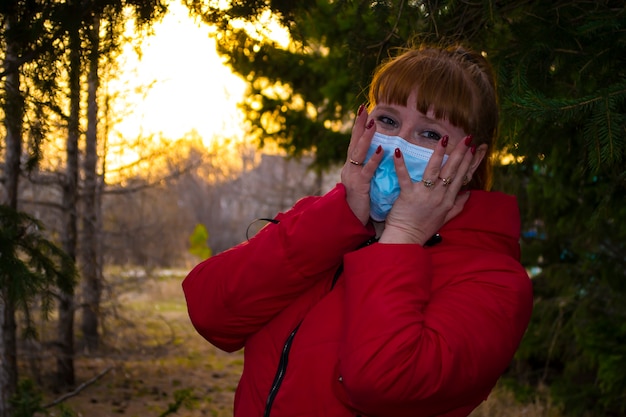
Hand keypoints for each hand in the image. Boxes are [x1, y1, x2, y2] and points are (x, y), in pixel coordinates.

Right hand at [340, 105, 383, 224]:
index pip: (355, 142)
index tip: (363, 110)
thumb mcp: (363, 183)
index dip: (358, 126)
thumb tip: (380, 156)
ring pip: (358, 153)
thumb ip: (369, 169)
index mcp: (351, 166)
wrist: (350, 221)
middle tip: (364, 109)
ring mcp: (352, 176)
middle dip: (359, 125)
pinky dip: (374, 159)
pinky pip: (367, 170)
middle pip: (353, 142)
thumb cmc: (360, 203)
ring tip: (373, 124)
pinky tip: (382, 149)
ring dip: (366, 137)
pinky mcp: (359, 186)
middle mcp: (349, 168)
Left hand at [379, 135, 475, 244]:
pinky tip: (399, 151)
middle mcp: (439, 196)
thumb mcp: (445, 218)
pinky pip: (404, 177)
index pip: (460, 177)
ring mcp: (424, 195)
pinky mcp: (408, 195)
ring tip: (444, 139)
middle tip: (466, 138)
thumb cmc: (423, 229)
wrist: (407, 239)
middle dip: (459, 153)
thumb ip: (458, 205)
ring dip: (438, 153)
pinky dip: (401, 164)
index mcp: (448, 200)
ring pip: (434, 170)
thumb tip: (468, 194)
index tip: (472, 148)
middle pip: (451, 171)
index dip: (467, 162)